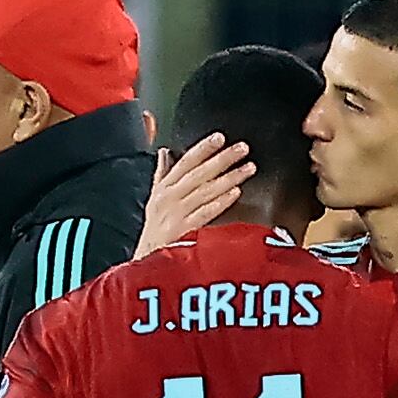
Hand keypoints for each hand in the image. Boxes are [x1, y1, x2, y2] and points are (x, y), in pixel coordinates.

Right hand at [136, 135, 250, 257]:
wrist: (148, 259)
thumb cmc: (155, 229)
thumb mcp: (153, 199)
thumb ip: (162, 174)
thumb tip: (164, 152)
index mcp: (163, 189)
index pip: (185, 163)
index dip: (202, 149)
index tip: (219, 138)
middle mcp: (169, 199)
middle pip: (198, 174)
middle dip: (221, 159)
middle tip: (242, 148)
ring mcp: (177, 214)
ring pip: (205, 191)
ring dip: (228, 178)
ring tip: (248, 168)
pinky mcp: (185, 230)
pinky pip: (205, 213)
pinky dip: (220, 202)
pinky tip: (235, 193)